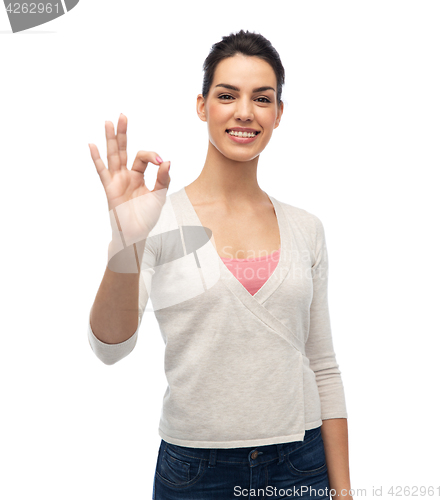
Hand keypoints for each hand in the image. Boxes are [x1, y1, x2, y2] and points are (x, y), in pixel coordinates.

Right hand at [88, 113, 170, 245]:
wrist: (136, 234)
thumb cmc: (146, 217)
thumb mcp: (159, 195)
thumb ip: (163, 178)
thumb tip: (167, 161)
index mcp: (138, 176)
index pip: (143, 157)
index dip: (153, 156)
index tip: (161, 163)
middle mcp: (126, 175)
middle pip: (124, 149)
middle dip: (123, 133)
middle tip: (122, 115)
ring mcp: (116, 180)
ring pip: (113, 156)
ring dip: (111, 139)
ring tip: (108, 122)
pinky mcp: (110, 188)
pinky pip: (102, 171)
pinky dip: (97, 158)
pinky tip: (92, 145)